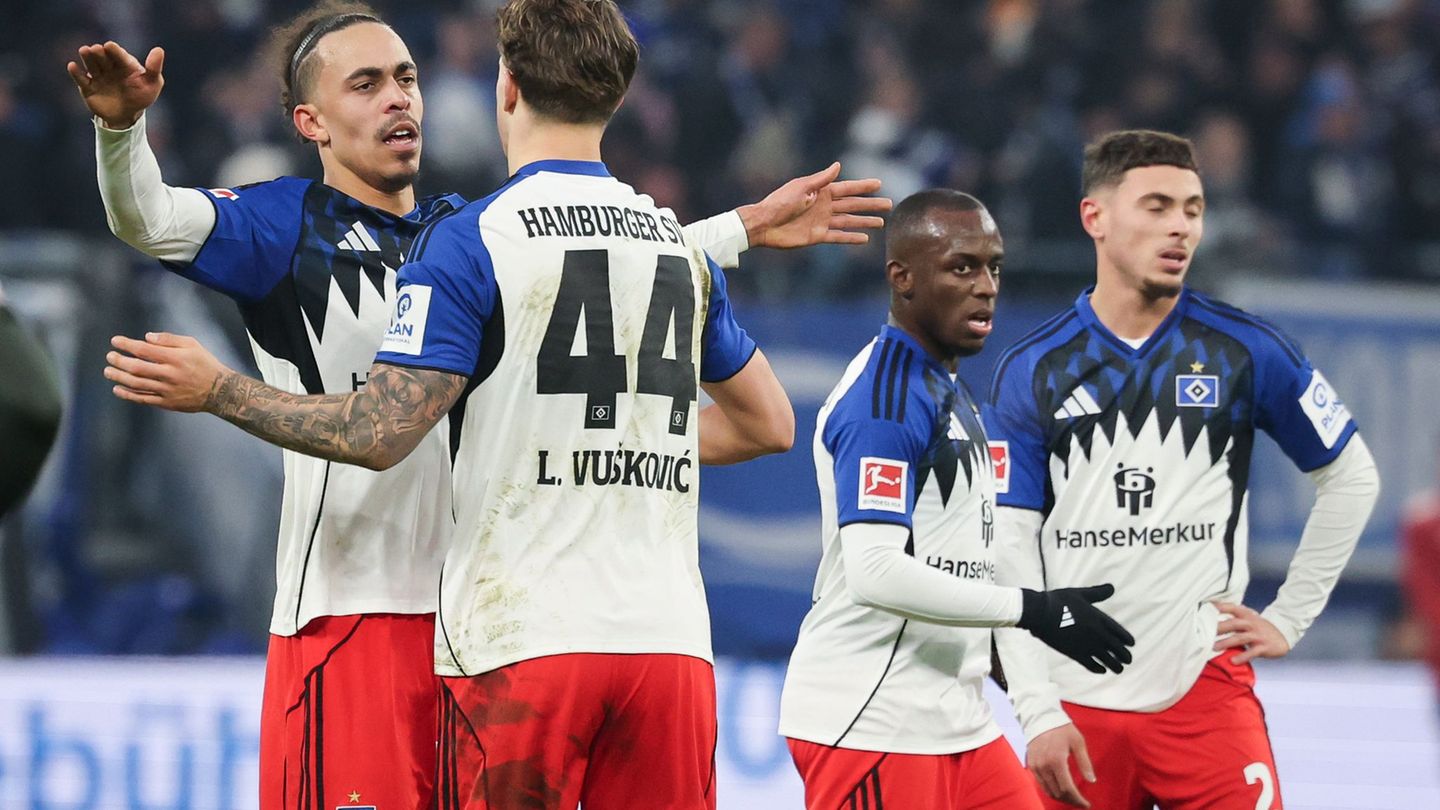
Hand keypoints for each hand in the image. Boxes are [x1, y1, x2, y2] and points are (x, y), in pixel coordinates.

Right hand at [67, 41, 164, 128]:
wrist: (127, 116)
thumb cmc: (141, 97)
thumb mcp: (152, 84)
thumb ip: (154, 68)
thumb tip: (159, 50)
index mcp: (124, 63)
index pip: (118, 54)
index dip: (114, 50)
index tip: (110, 46)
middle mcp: (109, 67)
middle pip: (102, 57)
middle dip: (99, 53)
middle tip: (97, 49)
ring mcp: (97, 76)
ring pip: (91, 64)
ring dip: (87, 57)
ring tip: (85, 50)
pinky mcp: (87, 87)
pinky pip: (80, 79)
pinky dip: (75, 72)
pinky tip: (72, 66)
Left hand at [105, 332, 230, 413]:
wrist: (220, 391)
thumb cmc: (205, 364)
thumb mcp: (193, 345)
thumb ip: (170, 339)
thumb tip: (146, 337)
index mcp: (176, 358)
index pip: (145, 350)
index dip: (127, 345)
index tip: (115, 341)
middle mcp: (170, 374)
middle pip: (137, 368)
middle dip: (119, 361)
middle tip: (109, 356)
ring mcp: (167, 390)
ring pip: (137, 384)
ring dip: (119, 377)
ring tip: (108, 371)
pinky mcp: (167, 403)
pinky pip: (143, 399)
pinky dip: (128, 395)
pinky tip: (118, 389)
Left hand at [737, 162, 890, 248]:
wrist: (764, 224)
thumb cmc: (780, 202)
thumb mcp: (801, 187)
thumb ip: (821, 179)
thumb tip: (838, 165)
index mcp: (821, 191)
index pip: (848, 188)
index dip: (863, 186)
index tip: (880, 184)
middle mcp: (824, 205)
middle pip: (853, 205)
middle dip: (870, 204)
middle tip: (889, 204)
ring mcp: (822, 221)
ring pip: (849, 221)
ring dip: (864, 221)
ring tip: (881, 222)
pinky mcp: (817, 236)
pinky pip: (838, 236)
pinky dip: (851, 237)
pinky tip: (864, 239)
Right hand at [1018, 584, 1135, 673]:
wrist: (1041, 613)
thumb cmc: (1059, 600)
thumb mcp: (1080, 594)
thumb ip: (1097, 593)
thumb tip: (1111, 588)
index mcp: (1100, 619)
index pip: (1121, 633)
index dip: (1128, 640)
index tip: (1131, 644)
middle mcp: (1098, 634)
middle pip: (1117, 649)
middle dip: (1125, 656)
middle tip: (1128, 660)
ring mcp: (1087, 645)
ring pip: (1108, 660)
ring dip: (1115, 666)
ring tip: (1118, 669)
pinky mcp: (1076, 654)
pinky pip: (1092, 665)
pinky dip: (1098, 669)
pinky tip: (1101, 670)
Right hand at [1027, 724, 1094, 807]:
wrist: (1040, 717)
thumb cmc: (1062, 728)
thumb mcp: (1078, 742)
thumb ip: (1085, 763)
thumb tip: (1092, 781)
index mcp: (1057, 760)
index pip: (1068, 788)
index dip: (1078, 800)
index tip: (1087, 804)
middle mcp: (1044, 766)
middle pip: (1058, 793)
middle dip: (1071, 801)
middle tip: (1081, 802)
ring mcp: (1036, 766)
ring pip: (1049, 791)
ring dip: (1061, 797)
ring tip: (1072, 798)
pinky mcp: (1031, 765)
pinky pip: (1041, 784)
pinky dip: (1051, 790)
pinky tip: (1060, 790)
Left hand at [1213, 601, 1290, 664]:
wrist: (1284, 635)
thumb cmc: (1260, 628)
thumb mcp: (1250, 618)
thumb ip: (1235, 617)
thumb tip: (1214, 615)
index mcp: (1247, 615)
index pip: (1233, 608)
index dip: (1221, 607)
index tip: (1207, 607)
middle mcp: (1252, 624)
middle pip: (1233, 624)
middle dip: (1219, 628)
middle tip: (1205, 632)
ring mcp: (1258, 635)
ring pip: (1240, 638)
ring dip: (1226, 643)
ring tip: (1214, 647)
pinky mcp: (1263, 647)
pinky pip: (1251, 652)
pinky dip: (1242, 657)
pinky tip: (1233, 661)